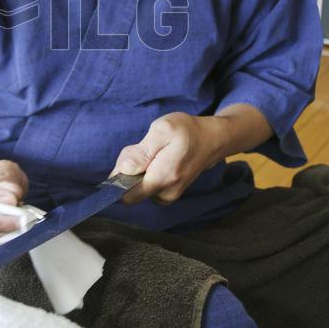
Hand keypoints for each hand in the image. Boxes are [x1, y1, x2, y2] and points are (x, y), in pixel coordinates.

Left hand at [110, 112, 226, 204]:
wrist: (210, 140)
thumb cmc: (187, 131)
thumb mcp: (162, 130)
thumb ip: (141, 152)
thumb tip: (124, 170)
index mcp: (163, 178)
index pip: (126, 195)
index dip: (118, 179)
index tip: (129, 159)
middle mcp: (165, 194)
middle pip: (128, 190)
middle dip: (129, 169)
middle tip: (145, 148)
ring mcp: (167, 197)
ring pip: (136, 187)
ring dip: (137, 169)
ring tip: (154, 152)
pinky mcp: (167, 195)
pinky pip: (145, 187)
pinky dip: (145, 173)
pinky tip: (157, 159)